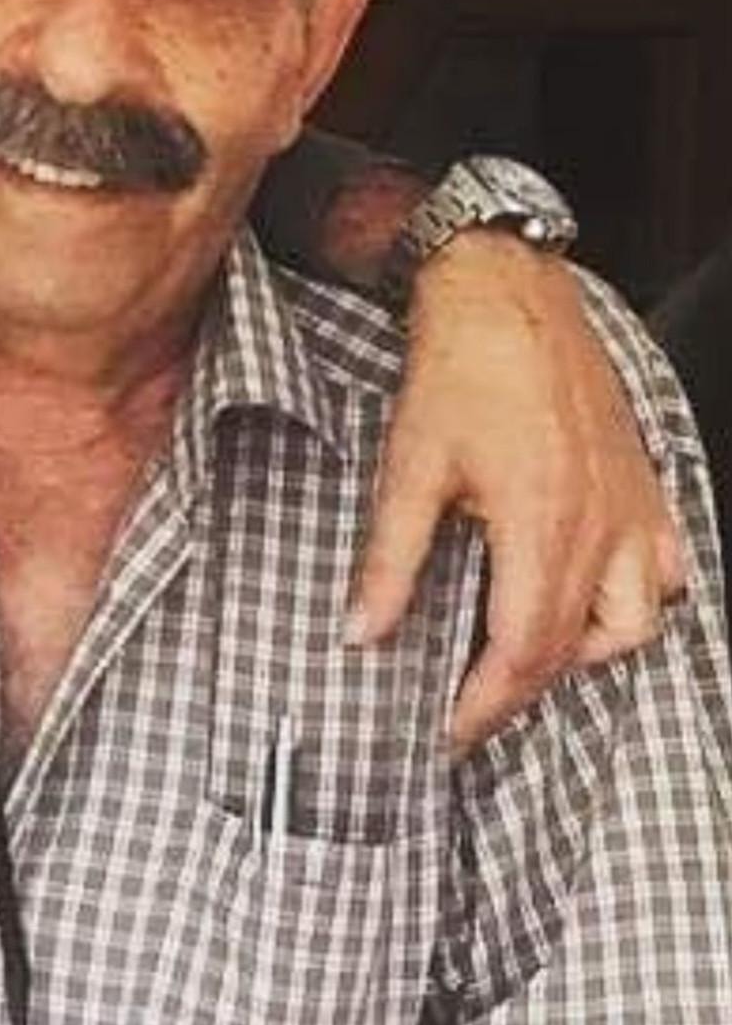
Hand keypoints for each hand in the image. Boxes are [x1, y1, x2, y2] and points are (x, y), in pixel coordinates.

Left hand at [346, 230, 684, 754]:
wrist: (506, 294)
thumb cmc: (461, 370)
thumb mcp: (409, 466)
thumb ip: (390, 560)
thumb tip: (362, 632)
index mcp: (538, 524)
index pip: (521, 650)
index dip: (485, 704)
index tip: (450, 730)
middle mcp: (597, 524)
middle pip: (568, 646)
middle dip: (517, 692)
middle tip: (472, 708)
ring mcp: (628, 504)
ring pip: (631, 621)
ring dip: (580, 654)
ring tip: (528, 655)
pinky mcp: (639, 481)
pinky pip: (662, 569)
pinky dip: (634, 602)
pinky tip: (593, 598)